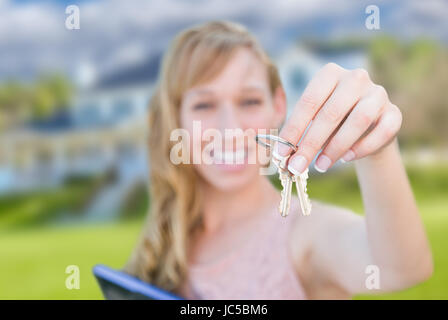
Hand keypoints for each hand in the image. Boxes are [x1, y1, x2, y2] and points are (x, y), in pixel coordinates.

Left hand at [277, 63, 401, 173]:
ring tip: (320, 165)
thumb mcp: (312, 122)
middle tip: (297, 165)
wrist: (366, 128)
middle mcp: (355, 78)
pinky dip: (363, 147)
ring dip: (336, 147)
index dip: (294, 129)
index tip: (281, 153)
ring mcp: (378, 93)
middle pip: (331, 113)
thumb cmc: (331, 123)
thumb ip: (299, 134)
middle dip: (311, 143)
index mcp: (329, 74)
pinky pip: (382, 131)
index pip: (308, 102)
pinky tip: (347, 158)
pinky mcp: (394, 112)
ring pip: (359, 120)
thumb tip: (282, 156)